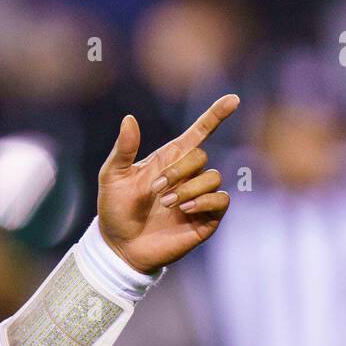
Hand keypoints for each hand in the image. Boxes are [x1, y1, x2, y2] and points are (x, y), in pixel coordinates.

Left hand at [97, 95, 239, 272]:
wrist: (120, 246)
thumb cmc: (115, 209)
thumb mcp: (113, 176)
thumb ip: (124, 149)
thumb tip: (129, 119)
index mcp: (169, 159)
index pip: (200, 132)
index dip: (216, 115)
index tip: (233, 99)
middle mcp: (188, 175)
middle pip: (201, 155)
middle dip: (179, 170)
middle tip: (155, 189)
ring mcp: (199, 196)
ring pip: (212, 177)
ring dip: (187, 189)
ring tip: (165, 204)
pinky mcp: (206, 218)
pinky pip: (221, 200)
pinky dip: (204, 201)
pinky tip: (184, 211)